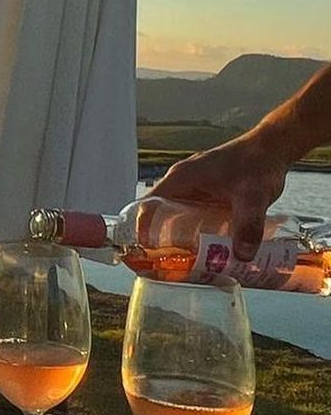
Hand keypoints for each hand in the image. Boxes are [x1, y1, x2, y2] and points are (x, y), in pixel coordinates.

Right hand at [148, 134, 288, 260]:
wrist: (272, 150)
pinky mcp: (207, 194)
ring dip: (179, 236)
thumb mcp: (252, 197)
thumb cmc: (256, 165)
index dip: (142, 226)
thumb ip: (248, 225)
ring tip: (184, 262)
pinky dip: (194, 231)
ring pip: (177, 216)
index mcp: (182, 178)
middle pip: (161, 214)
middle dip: (162, 238)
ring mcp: (195, 188)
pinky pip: (193, 215)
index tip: (143, 249)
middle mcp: (183, 183)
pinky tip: (206, 249)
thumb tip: (243, 256)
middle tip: (166, 263)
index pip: (149, 203)